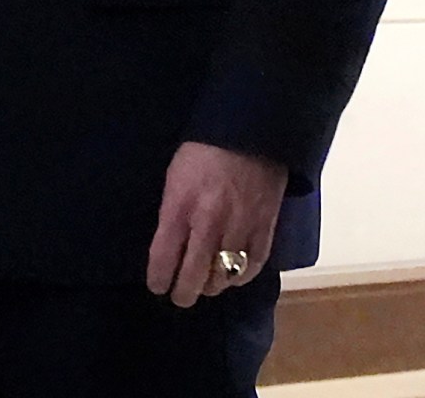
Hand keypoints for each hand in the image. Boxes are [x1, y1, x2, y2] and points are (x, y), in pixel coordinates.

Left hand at [146, 142, 287, 308]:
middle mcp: (209, 222)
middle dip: (184, 293)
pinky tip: (234, 274)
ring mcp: (240, 226)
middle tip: (182, 295)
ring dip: (213, 285)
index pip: (164, 260)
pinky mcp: (266, 224)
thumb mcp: (174, 178)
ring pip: (224, 276)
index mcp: (180, 208)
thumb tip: (171, 247)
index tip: (158, 286)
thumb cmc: (203, 151)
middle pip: (194, 277)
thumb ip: (172, 214)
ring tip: (209, 283)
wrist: (250, 129)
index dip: (159, 280)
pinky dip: (242, 275)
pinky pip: (254, 264)